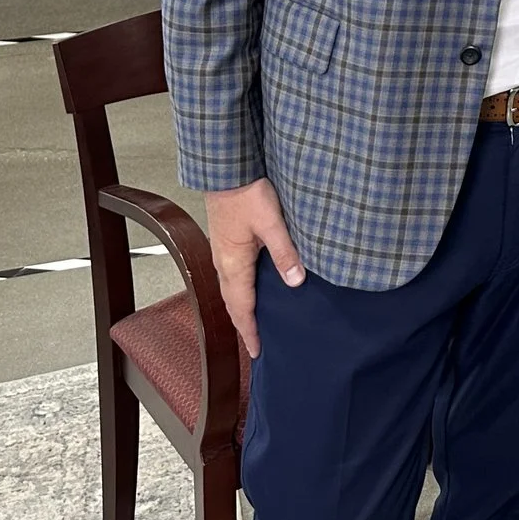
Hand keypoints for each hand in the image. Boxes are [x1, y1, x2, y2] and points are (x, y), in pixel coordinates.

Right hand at [204, 178, 303, 358]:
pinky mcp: (227, 241)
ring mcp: (223, 252)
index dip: (250, 330)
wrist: (226, 168)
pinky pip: (231, 275)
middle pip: (232, 303)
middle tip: (256, 344)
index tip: (257, 351)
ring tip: (253, 323)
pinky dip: (240, 291)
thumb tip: (295, 281)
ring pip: (230, 290)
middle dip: (243, 325)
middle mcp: (224, 262)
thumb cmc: (247, 191)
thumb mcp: (272, 222)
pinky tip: (251, 288)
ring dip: (240, 309)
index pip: (241, 307)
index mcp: (233, 263)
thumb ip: (284, 252)